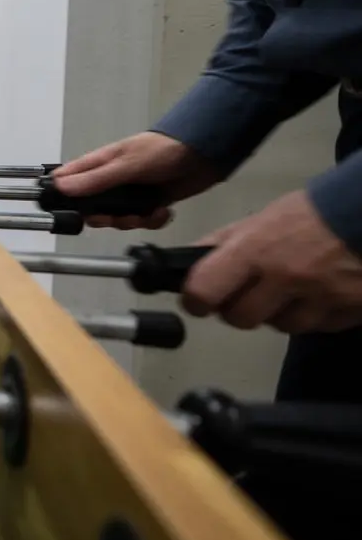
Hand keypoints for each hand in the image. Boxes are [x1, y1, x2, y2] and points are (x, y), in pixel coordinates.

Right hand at [50, 132, 220, 228]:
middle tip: (115, 217)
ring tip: (148, 212)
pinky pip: (143, 221)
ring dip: (132, 221)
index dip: (63, 198)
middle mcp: (110, 182)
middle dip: (104, 219)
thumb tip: (60, 188)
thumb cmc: (161, 151)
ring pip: (118, 219)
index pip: (67, 182)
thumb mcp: (125, 165)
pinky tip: (163, 211)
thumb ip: (95, 180)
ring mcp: (130, 194)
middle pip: (92, 209)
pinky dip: (153, 221)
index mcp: (97, 166)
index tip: (71, 212)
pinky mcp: (149, 204)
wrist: (203, 154)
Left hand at [183, 191, 361, 333]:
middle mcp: (285, 278)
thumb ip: (226, 241)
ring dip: (279, 313)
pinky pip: (317, 327)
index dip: (196, 300)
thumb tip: (192, 260)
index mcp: (256, 250)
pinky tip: (318, 294)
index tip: (199, 300)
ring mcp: (320, 299)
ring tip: (290, 290)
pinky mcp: (348, 312)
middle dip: (239, 308)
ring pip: (281, 326)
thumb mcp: (263, 218)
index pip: (204, 291)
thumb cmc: (314, 212)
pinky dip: (312, 315)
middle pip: (240, 318)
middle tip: (249, 292)